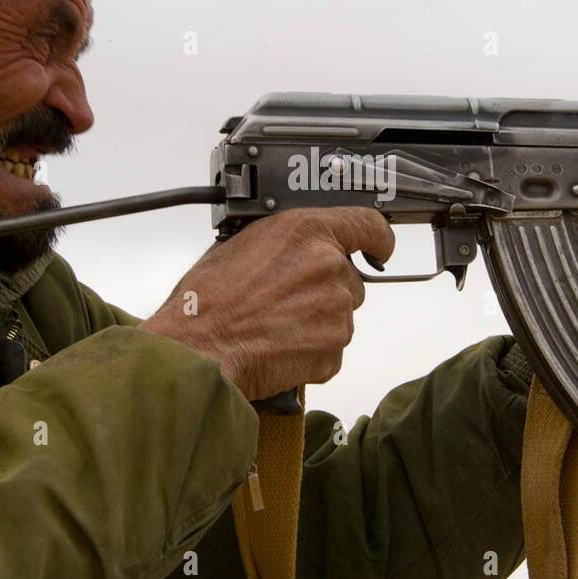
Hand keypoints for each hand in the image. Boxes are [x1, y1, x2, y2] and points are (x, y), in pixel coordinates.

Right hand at [139, 207, 394, 401]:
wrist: (197, 350)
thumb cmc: (205, 301)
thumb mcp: (239, 244)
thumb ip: (282, 242)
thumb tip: (294, 248)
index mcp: (306, 232)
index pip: (368, 225)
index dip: (377, 238)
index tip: (379, 247)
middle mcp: (328, 267)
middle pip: (349, 279)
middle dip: (324, 291)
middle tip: (283, 301)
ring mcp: (335, 311)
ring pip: (340, 316)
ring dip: (316, 323)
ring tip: (273, 327)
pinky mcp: (332, 350)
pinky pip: (331, 350)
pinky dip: (311, 353)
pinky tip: (277, 348)